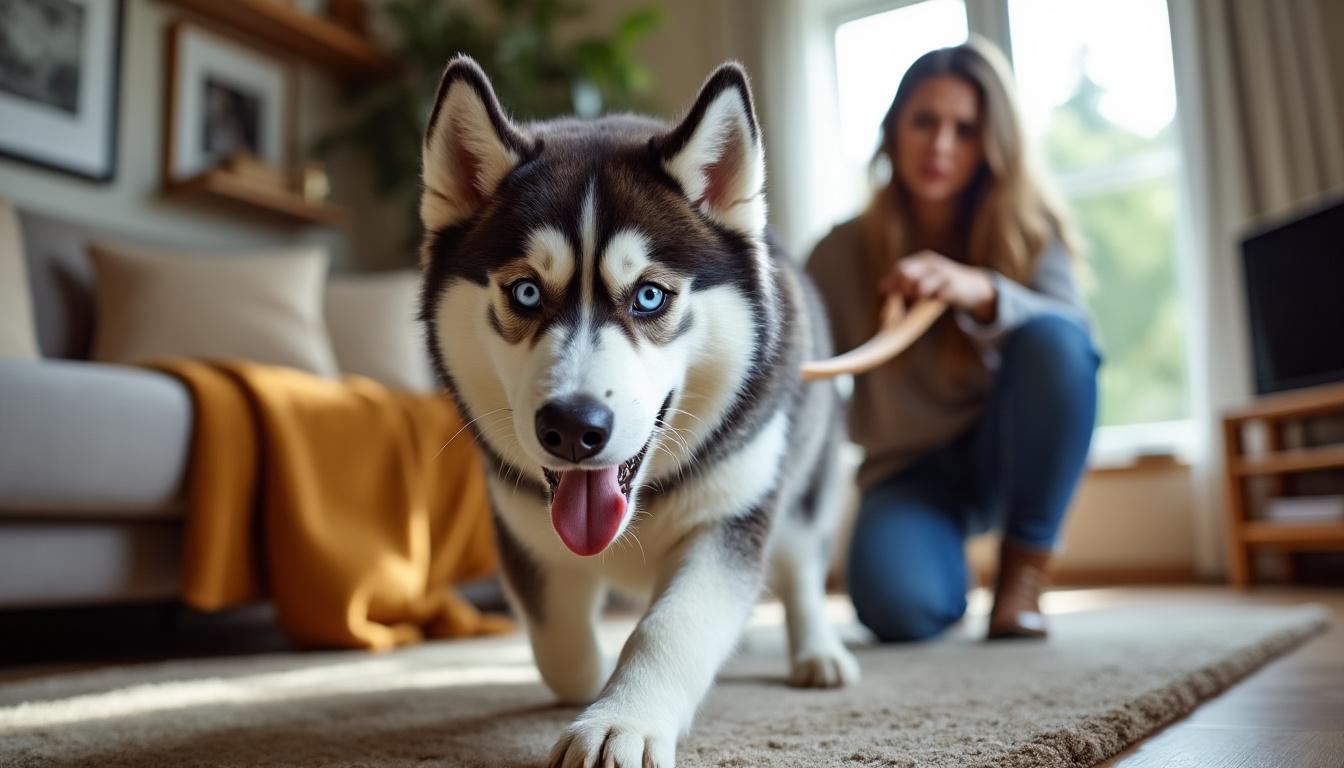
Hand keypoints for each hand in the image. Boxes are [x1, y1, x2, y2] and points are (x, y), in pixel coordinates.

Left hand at [879, 250, 997, 323]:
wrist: (974, 287)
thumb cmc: (943, 284)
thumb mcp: (924, 278)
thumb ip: (903, 282)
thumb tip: (882, 287)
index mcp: (924, 260)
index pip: (901, 268)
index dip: (894, 282)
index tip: (895, 294)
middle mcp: (933, 265)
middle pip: (907, 274)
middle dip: (904, 289)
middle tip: (911, 297)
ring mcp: (944, 276)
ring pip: (920, 288)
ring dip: (918, 298)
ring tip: (924, 300)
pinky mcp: (954, 289)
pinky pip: (936, 298)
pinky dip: (932, 303)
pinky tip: (936, 302)